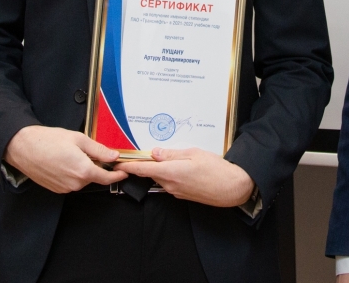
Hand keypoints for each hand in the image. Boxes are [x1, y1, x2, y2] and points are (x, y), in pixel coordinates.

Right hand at [3, 125, 126, 193]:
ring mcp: (65, 188)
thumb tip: (113, 156)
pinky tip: (64, 161)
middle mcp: (75, 183)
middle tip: (89, 152)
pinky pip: (71, 182)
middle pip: (94, 177)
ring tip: (72, 154)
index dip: (117, 175)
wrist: (23, 148)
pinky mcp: (56, 189)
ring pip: (82, 180)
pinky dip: (72, 173)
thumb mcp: (78, 139)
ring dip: (83, 170)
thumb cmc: (48, 141)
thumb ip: (99, 150)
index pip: (107, 178)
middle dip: (97, 167)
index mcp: (83, 170)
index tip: (123, 171)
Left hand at [116, 147, 254, 206]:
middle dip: (146, 164)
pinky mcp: (182, 195)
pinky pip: (169, 183)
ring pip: (160, 178)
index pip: (142, 169)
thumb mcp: (194, 154)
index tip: (117, 163)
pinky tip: (179, 168)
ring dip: (159, 169)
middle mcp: (170, 184)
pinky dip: (169, 175)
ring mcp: (176, 192)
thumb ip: (172, 154)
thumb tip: (155, 153)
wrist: (231, 188)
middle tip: (144, 152)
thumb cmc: (216, 169)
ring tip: (168, 158)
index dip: (128, 166)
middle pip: (150, 173)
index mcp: (171, 172)